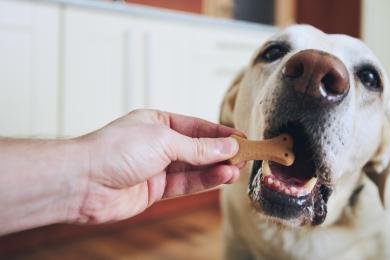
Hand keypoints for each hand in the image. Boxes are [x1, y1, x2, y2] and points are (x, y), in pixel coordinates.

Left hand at [75, 109, 242, 223]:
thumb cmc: (114, 150)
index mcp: (158, 122)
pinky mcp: (155, 189)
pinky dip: (204, 181)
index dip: (220, 133)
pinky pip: (186, 184)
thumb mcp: (164, 140)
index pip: (197, 126)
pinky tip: (222, 177)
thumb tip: (227, 146)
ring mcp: (157, 167)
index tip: (241, 138)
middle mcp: (158, 144)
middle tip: (245, 156)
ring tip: (237, 168)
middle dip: (221, 152)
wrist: (83, 181)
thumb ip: (198, 147)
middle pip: (197, 147)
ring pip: (194, 167)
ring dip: (216, 168)